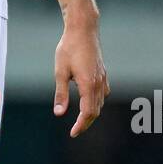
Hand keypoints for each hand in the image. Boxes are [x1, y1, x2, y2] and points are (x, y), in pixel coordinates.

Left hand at [52, 20, 108, 136]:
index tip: (72, 133)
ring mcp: (103, 78)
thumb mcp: (60, 72)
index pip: (87, 113)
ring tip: (80, 119)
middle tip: (75, 130)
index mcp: (88, 85)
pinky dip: (97, 102)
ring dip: (92, 113)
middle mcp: (98, 83)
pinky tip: (90, 100)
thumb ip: (61, 94)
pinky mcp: (103, 73)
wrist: (83, 30)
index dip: (80, 125)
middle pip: (95, 111)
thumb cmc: (68, 48)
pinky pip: (103, 93)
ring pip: (100, 103)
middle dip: (86, 123)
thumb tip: (59, 113)